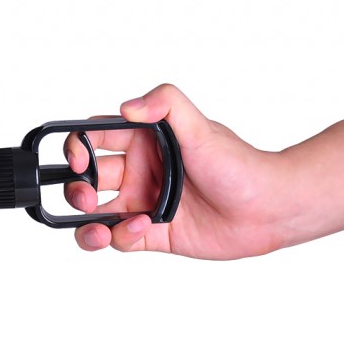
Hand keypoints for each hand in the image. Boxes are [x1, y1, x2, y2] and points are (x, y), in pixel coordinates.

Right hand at [64, 84, 290, 258]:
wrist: (267, 209)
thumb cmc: (240, 166)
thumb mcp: (202, 127)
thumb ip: (167, 104)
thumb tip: (127, 106)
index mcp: (144, 143)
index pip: (95, 140)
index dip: (76, 149)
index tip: (77, 160)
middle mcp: (139, 173)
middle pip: (87, 180)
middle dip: (77, 190)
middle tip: (86, 198)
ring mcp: (143, 204)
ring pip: (96, 215)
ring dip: (86, 221)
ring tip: (97, 226)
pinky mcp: (151, 234)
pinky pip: (119, 238)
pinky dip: (120, 237)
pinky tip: (142, 227)